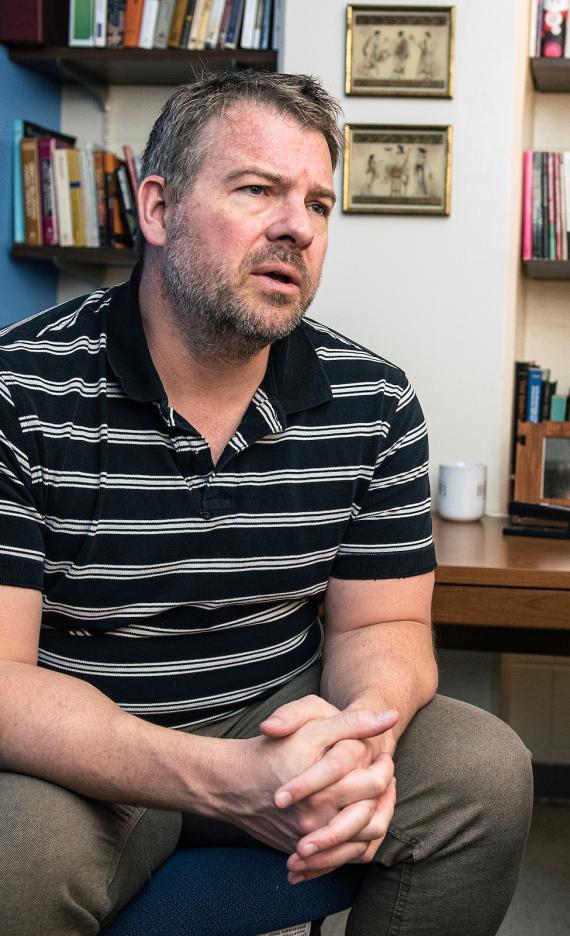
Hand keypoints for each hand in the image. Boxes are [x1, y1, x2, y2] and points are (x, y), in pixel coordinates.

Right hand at [211, 704, 393, 865]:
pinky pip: (341, 859)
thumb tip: (391, 717)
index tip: (384, 757)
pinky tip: (358, 821)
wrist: (232, 783)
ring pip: (361, 844)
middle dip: (386, 799)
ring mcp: (310, 838)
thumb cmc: (275, 747)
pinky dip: (355, 844)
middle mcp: (319, 817)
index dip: (386, 768)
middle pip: (374, 818)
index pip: (377, 784)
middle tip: (385, 779)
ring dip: (375, 822)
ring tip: (376, 800)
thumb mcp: (311, 722)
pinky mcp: (302, 851)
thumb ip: (352, 722)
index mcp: (325, 785)